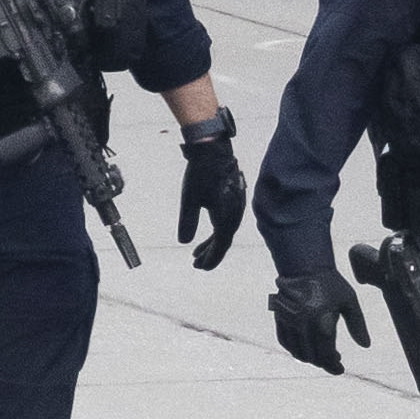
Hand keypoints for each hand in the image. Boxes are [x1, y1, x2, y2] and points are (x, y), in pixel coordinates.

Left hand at [176, 135, 245, 269]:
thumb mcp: (190, 199)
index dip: (211, 258)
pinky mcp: (232, 200)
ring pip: (224, 231)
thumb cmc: (201, 174)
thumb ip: (188, 222)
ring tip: (197, 252)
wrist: (214, 150)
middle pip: (223, 241)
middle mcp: (235, 215)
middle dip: (210, 253)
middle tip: (196, 263)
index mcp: (226, 217)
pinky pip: (226, 221)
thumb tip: (184, 242)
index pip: (221, 245)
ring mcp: (235, 208)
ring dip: (212, 243)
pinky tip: (207, 232)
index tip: (200, 267)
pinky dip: (216, 230)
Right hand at [268, 270, 369, 374]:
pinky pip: (285, 342)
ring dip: (310, 358)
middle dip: (324, 363)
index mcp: (322, 322)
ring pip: (297, 352)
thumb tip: (366, 346)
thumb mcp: (350, 302)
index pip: (326, 354)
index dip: (333, 365)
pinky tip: (306, 349)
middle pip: (312, 356)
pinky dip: (295, 349)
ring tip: (322, 356)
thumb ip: (358, 325)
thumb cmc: (331, 284)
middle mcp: (304, 325)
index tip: (340, 369)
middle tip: (334, 363)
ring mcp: (290, 322)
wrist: (304, 267)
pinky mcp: (280, 318)